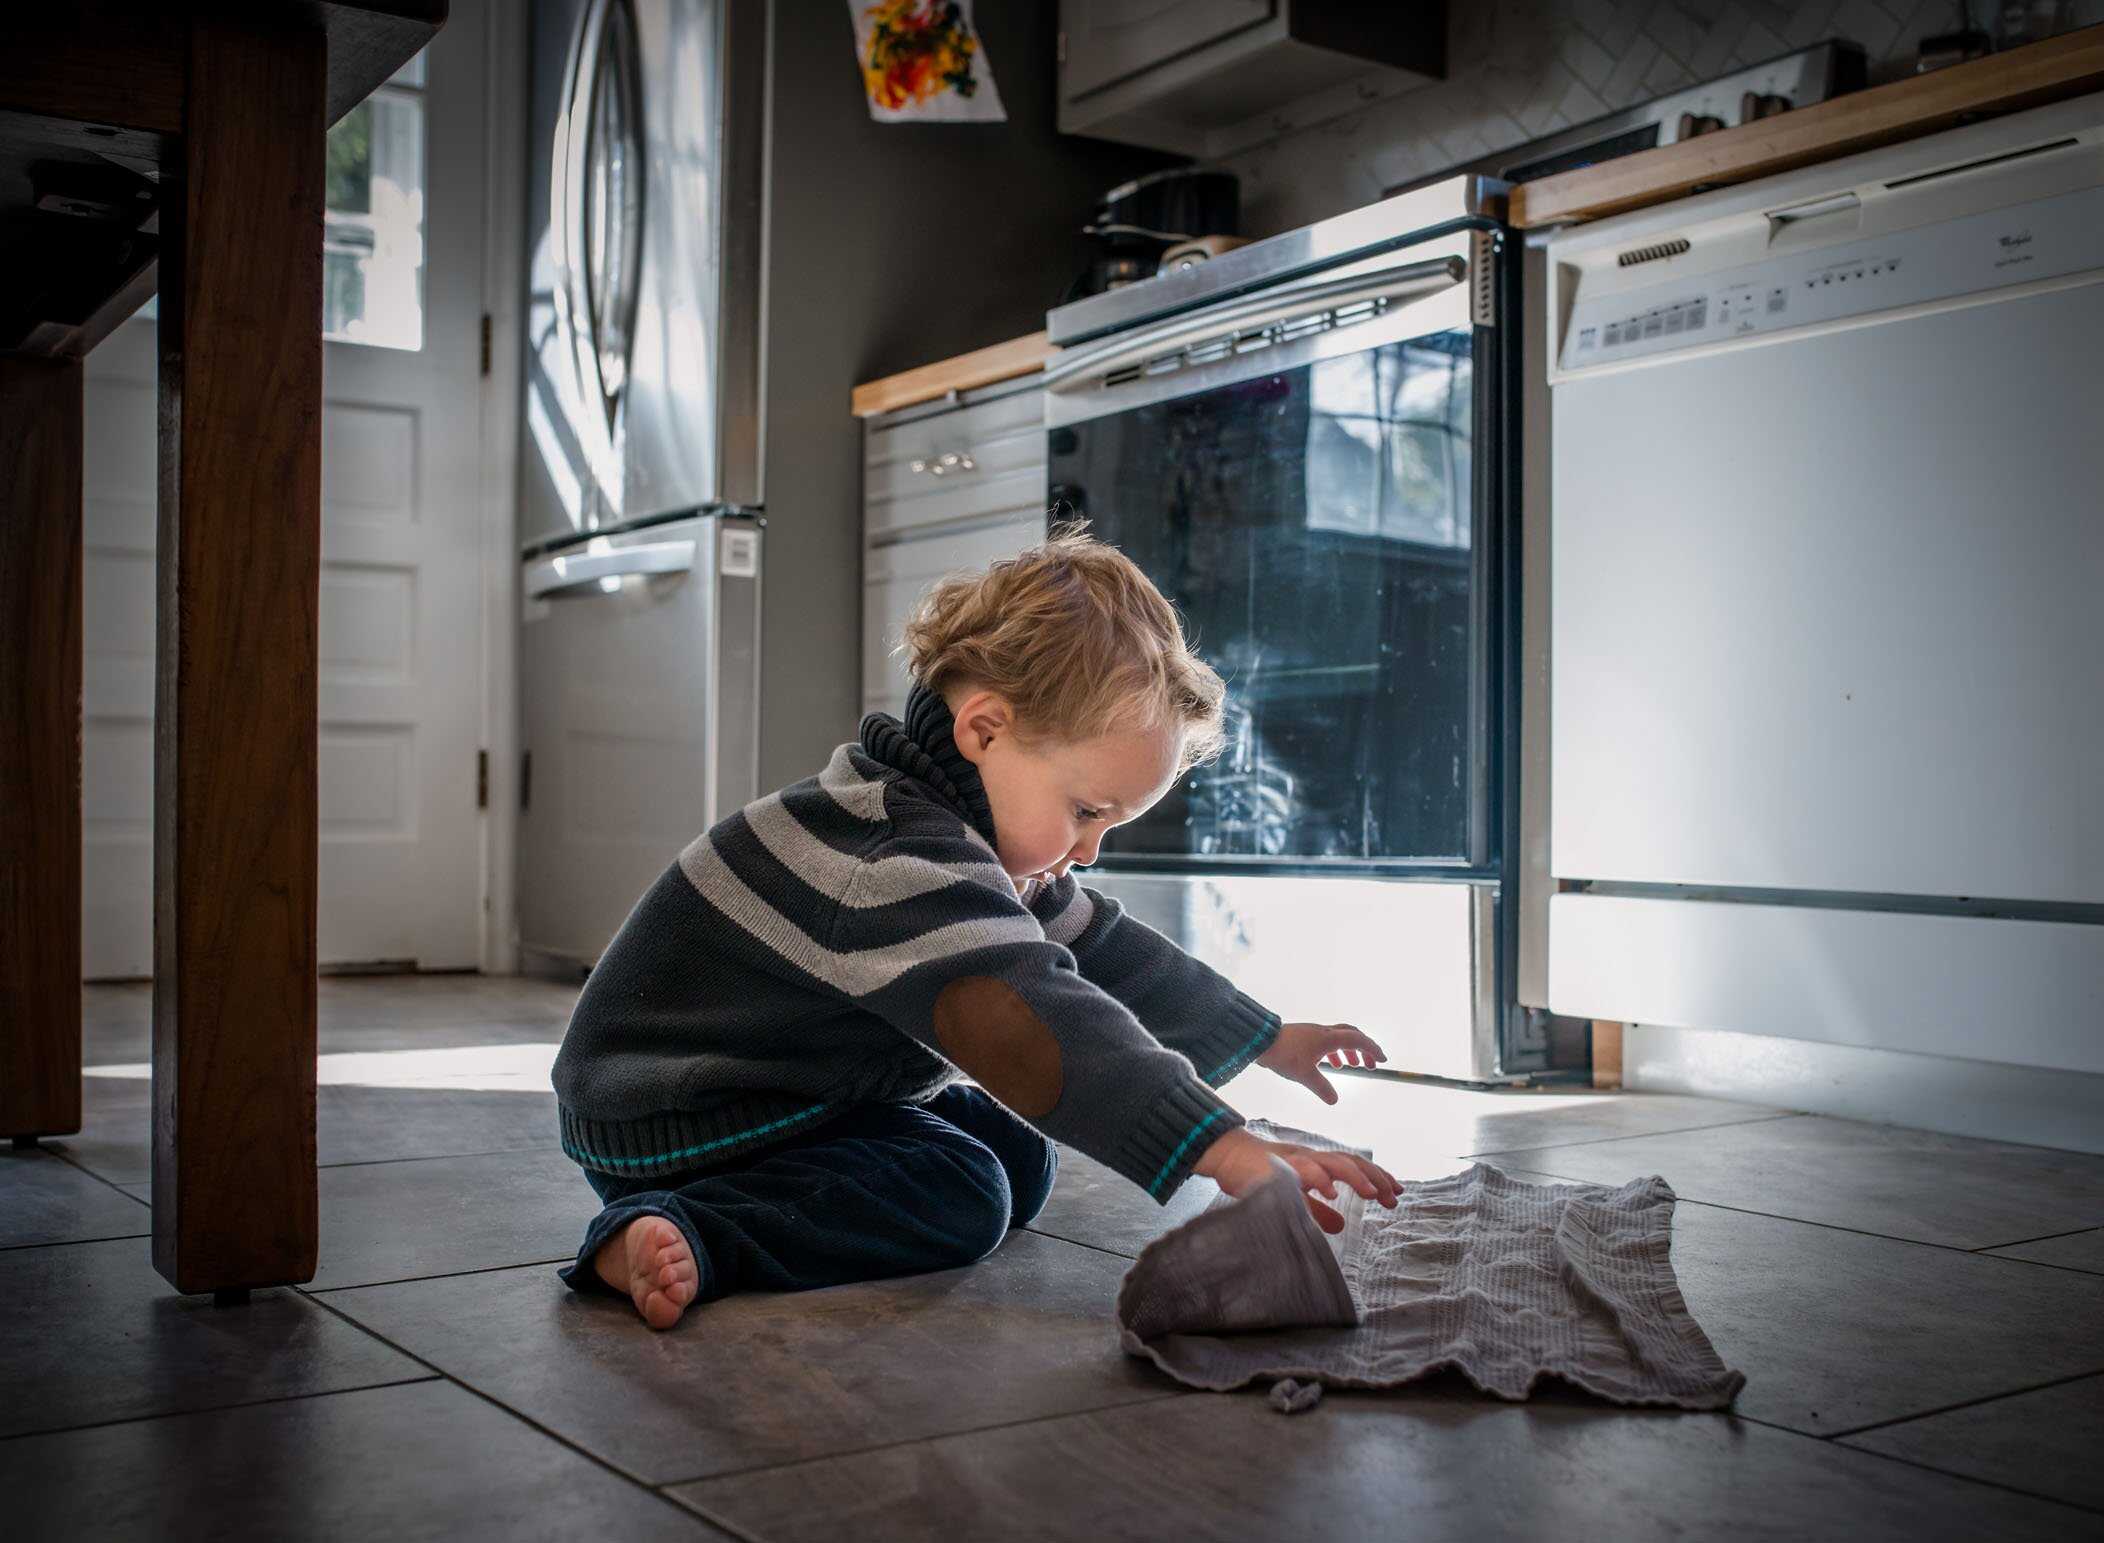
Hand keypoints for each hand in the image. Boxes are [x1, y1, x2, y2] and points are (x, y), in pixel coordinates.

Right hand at [1193, 1127, 1399, 1234]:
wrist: (1227, 1156)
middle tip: (1394, 1196)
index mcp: (1317, 1164)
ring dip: (1356, 1176)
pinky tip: (1332, 1192)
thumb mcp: (1294, 1197)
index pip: (1354, 1166)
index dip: (1377, 1177)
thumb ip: (1317, 1210)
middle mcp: (1312, 1157)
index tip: (1397, 1193)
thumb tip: (1342, 1226)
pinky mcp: (1280, 1166)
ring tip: (1374, 1193)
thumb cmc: (1260, 1174)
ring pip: (1333, 1162)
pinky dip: (1320, 1179)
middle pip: (1351, 1162)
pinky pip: (1303, 1170)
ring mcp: (1297, 1160)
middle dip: (1376, 1178)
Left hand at [1255, 1021, 1386, 1104]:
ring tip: (1351, 1066)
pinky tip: (1329, 1064)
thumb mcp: (1304, 1075)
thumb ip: (1322, 1088)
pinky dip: (1333, 1052)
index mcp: (1328, 1038)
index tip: (1382, 1059)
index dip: (1372, 1049)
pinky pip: (1326, 1042)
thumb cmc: (1283, 1055)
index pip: (1357, 1040)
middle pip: (1351, 1036)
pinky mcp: (1304, 1036)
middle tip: (1370, 1064)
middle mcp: (1323, 1032)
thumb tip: (1334, 1101)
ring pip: (1338, 1038)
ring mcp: (1313, 1033)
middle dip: (1363, 1049)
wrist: (1259, 1040)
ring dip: (1348, 1051)